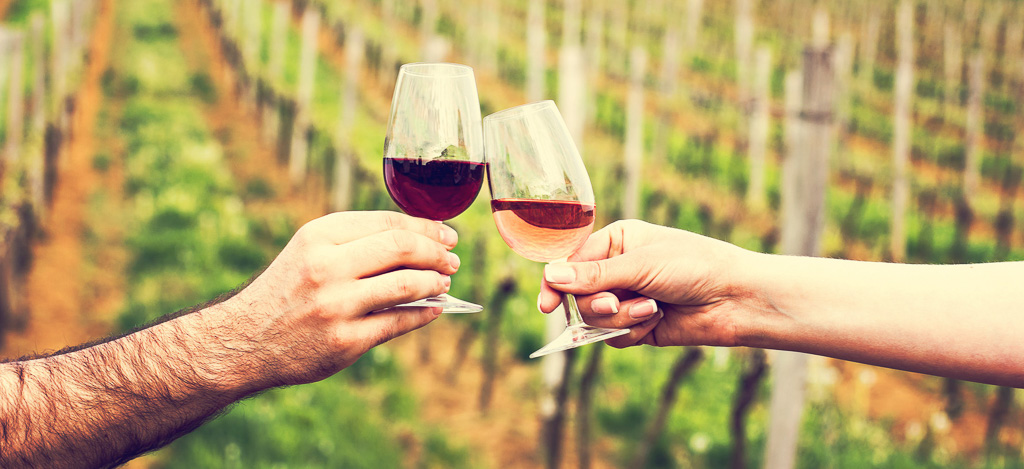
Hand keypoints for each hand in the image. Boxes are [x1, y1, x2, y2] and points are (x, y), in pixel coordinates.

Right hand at [213, 211, 459, 388]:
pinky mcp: (344, 341)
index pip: (387, 222)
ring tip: (444, 282)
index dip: (426, 227)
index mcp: (318, 237)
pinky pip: (398, 322)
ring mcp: (336, 306)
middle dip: (436, 252)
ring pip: (405, 285)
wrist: (244, 341)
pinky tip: (434, 309)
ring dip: (434, 283)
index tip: (446, 234)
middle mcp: (326, 267)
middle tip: (451, 260)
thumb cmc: (286, 292)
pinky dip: (424, 313)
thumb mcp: (310, 252)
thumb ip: (356, 242)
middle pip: (401, 248)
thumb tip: (420, 240)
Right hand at [538, 220, 759, 348]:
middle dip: (597, 304)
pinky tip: (656, 320)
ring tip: (650, 309)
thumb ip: (594, 275)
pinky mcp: (637, 326)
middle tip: (615, 302)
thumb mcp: (640, 265)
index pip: (570, 263)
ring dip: (619, 318)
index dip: (556, 285)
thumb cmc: (694, 266)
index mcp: (616, 241)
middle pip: (577, 297)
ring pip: (593, 320)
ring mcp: (627, 299)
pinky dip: (631, 332)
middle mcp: (617, 269)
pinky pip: (612, 338)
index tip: (547, 306)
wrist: (735, 299)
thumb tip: (551, 276)